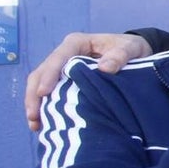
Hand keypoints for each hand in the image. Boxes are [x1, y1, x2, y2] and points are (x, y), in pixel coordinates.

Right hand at [25, 32, 152, 130]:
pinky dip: (46, 108)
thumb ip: (120, 56)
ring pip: (41, 84)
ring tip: (35, 124)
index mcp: (77, 43)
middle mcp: (65, 54)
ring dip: (35, 103)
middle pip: (42, 72)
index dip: (49, 75)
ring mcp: (63, 69)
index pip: (58, 58)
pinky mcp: (66, 81)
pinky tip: (44, 124)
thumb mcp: (130, 48)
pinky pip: (51, 94)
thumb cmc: (130, 48)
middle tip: (33, 116)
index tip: (43, 93)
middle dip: (34, 94)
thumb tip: (105, 68)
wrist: (135, 53)